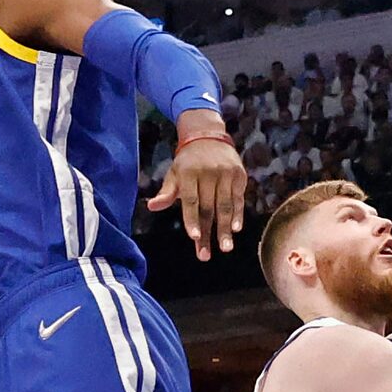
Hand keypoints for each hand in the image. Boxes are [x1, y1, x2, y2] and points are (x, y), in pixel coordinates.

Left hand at [146, 122, 244, 260]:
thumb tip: (152, 206)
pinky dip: (238, 214)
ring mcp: (225, 173)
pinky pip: (238, 198)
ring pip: (225, 205)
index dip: (192, 219)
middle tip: (207, 255)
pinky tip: (236, 229)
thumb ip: (166, 192)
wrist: (208, 136)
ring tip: (225, 248)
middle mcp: (208, 172)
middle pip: (208, 208)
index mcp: (189, 173)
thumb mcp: (174, 173)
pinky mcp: (239, 175)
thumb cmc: (188, 162)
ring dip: (225, 228)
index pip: (191, 200)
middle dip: (209, 233)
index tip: (194, 237)